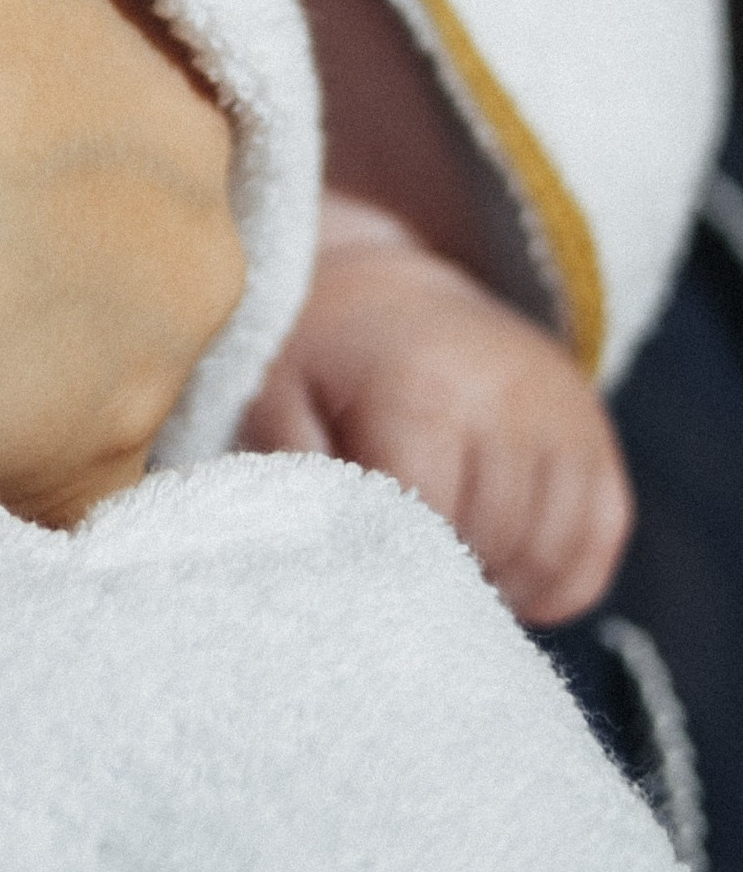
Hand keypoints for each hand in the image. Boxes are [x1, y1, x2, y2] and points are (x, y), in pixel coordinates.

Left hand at [243, 201, 630, 622]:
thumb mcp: (273, 400)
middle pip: (492, 544)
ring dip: (499, 578)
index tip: (364, 568)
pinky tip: (499, 559)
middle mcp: (509, 397)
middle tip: (399, 564)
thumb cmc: (319, 357)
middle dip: (443, 575)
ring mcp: (562, 412)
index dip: (395, 566)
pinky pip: (599, 537)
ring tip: (442, 559)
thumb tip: (326, 567)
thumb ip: (293, 483)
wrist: (382, 293)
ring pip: (550, 553)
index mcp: (423, 390)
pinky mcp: (595, 431)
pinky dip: (556, 572)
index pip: (430, 526)